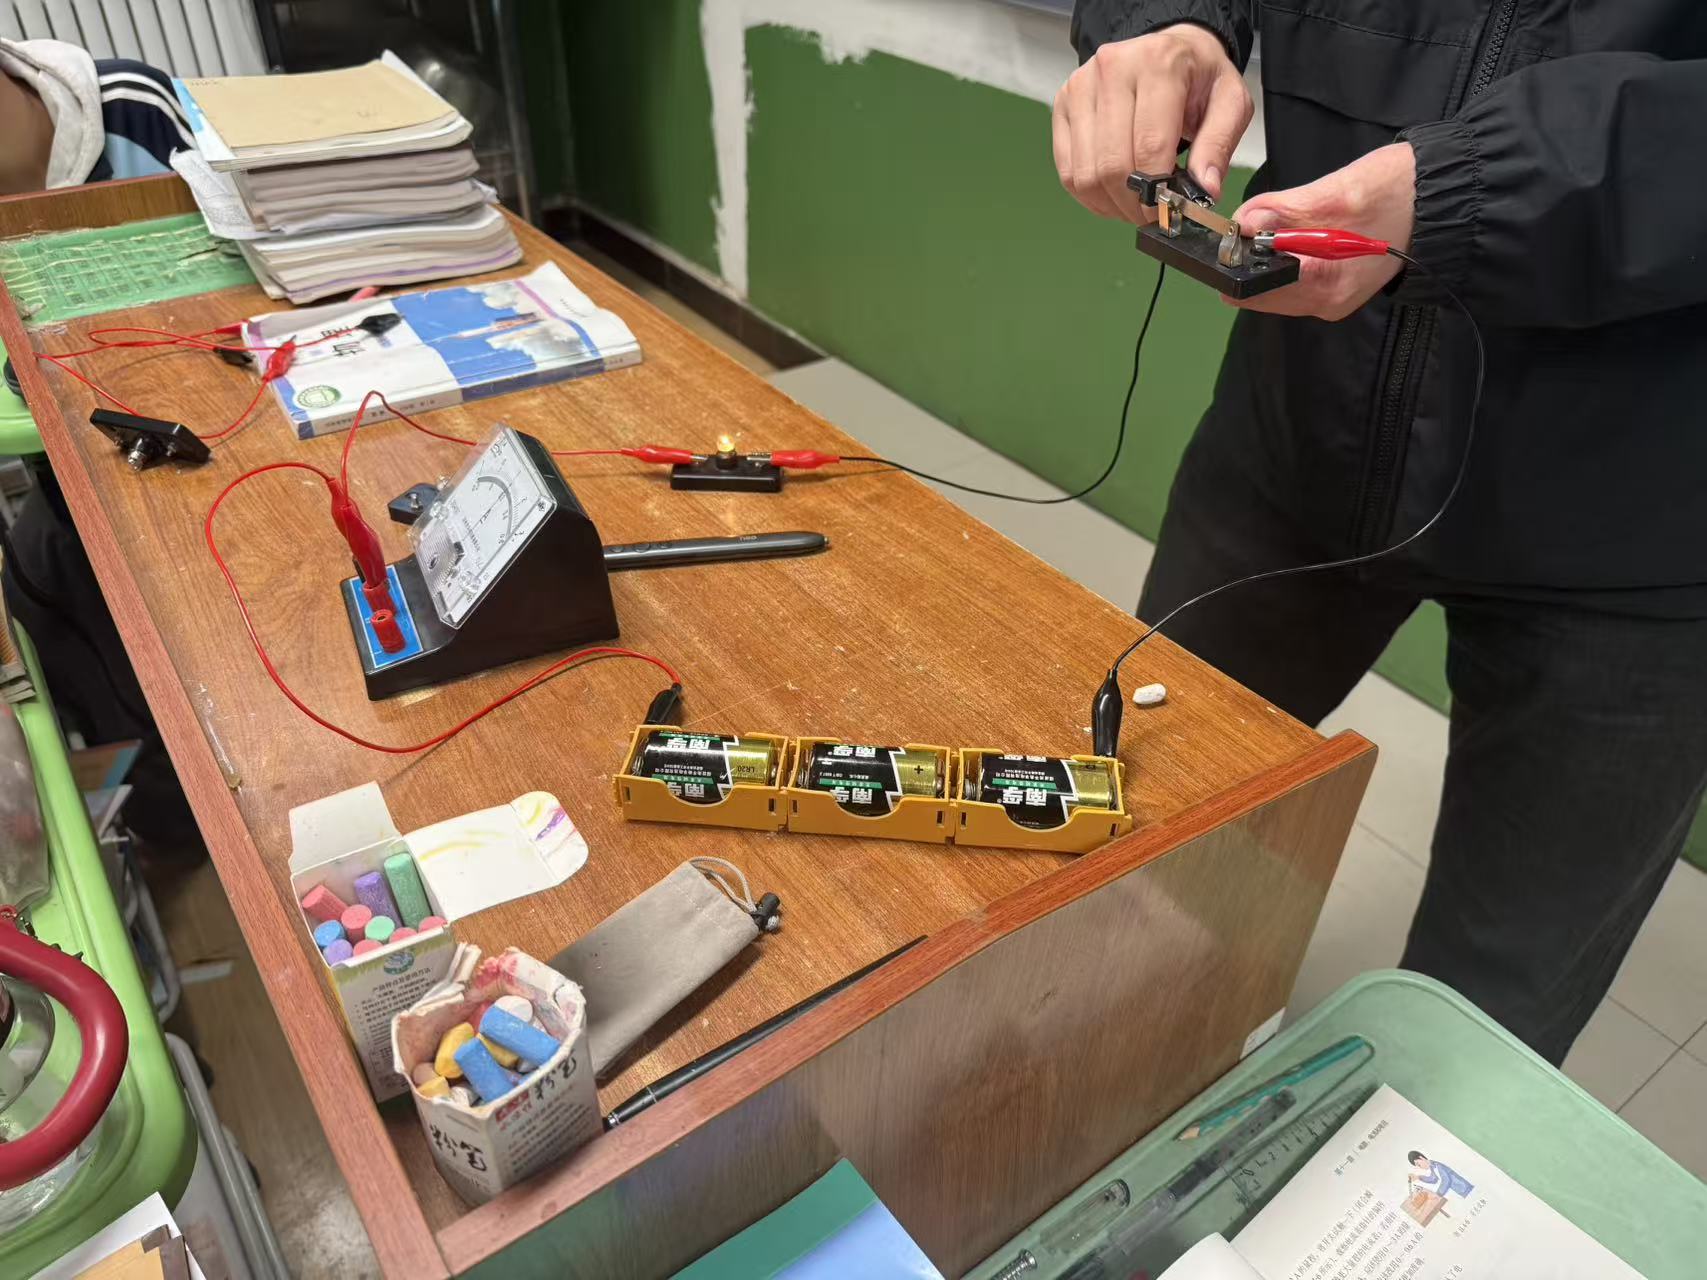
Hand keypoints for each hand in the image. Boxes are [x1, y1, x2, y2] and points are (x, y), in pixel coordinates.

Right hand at [1053, 24, 1251, 220]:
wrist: (1170, 50)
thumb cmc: (1198, 77)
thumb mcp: (1230, 103)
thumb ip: (1218, 146)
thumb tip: (1204, 190)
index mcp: (1159, 64)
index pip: (1149, 145)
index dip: (1157, 191)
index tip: (1167, 213)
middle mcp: (1113, 69)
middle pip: (1112, 164)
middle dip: (1132, 204)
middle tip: (1151, 215)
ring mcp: (1081, 86)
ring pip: (1086, 174)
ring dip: (1110, 204)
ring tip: (1134, 204)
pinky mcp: (1063, 105)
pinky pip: (1068, 171)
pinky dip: (1090, 195)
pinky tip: (1112, 194)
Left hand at [1229, 143, 1416, 319]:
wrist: (1445, 198)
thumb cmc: (1402, 192)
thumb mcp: (1339, 193)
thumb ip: (1286, 211)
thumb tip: (1243, 222)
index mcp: (1325, 288)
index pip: (1253, 289)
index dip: (1238, 258)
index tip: (1238, 227)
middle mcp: (1325, 302)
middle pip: (1260, 288)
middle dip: (1255, 253)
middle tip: (1271, 213)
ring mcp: (1330, 297)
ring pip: (1274, 280)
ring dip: (1273, 249)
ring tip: (1297, 215)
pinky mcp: (1335, 284)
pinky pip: (1294, 274)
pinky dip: (1290, 251)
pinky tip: (1307, 226)